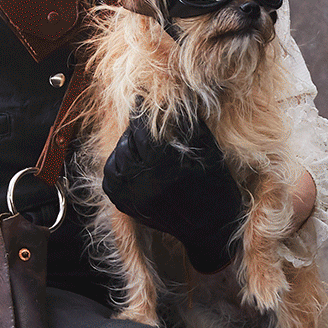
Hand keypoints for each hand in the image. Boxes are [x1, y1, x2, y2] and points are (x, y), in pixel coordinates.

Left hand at [102, 112, 246, 275]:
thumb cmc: (216, 185)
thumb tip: (171, 99)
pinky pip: (111, 179)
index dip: (142, 112)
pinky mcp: (127, 208)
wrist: (211, 228)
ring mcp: (133, 199)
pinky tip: (133, 162)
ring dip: (126, 147)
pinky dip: (119, 167)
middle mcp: (146, 185)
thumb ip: (187, 124)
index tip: (141, 99)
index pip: (143, 129)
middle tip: (144, 121)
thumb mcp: (208, 151)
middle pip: (128, 143)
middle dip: (136, 130)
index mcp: (167, 168)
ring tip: (140, 143)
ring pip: (116, 160)